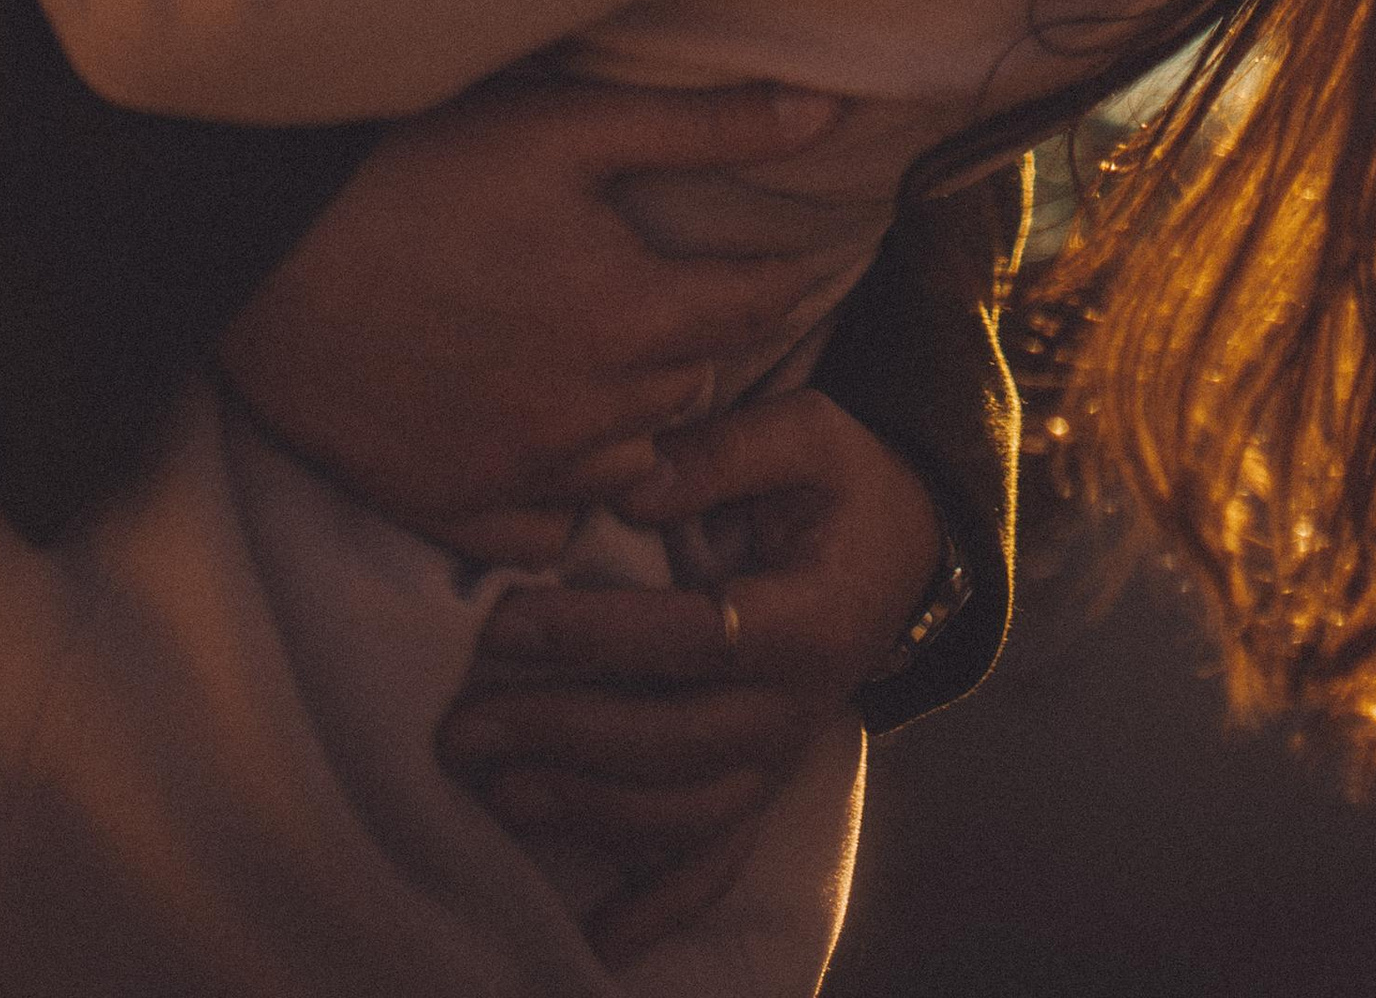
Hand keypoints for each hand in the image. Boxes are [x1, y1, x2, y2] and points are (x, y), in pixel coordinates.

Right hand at [217, 71, 861, 564]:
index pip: (756, 308)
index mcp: (631, 316)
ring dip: (637, 422)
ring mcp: (513, 472)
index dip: (775, 278)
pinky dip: (560, 494)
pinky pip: (545, 533)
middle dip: (699, 344)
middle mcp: (587, 413)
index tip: (781, 264)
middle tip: (682, 303)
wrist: (263, 250)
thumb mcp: (573, 126)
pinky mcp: (443, 507)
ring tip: (614, 371)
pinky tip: (544, 440)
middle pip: (693, 386)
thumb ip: (706, 127)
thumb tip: (825, 114)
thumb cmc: (420, 166)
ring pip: (630, 467)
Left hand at [437, 387, 937, 963]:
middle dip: (562, 735)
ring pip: (683, 813)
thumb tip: (632, 482)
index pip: (696, 638)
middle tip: (464, 723)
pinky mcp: (766, 783)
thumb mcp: (810, 432)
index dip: (599, 636)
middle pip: (675, 742)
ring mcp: (781, 756)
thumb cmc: (846, 483)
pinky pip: (718, 862)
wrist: (911, 547)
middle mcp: (799, 707)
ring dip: (585, 810)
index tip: (506, 620)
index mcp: (811, 618)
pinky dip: (660, 907)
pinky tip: (599, 943)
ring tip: (494, 786)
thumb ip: (725, 450)